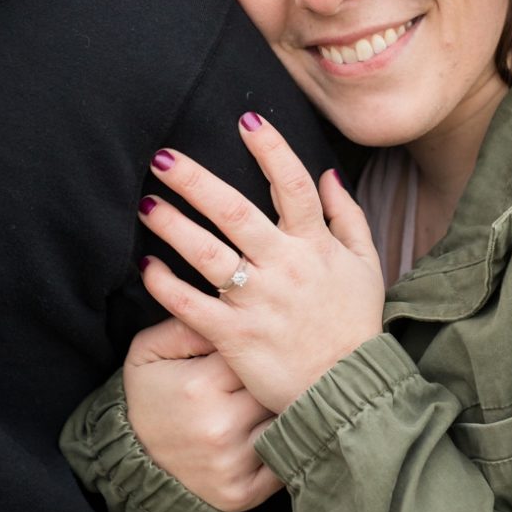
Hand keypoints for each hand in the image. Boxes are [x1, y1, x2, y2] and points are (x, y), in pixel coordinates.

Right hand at [123, 318, 282, 511]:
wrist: (133, 463)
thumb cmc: (148, 399)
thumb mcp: (148, 353)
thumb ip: (183, 325)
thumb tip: (222, 306)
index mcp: (200, 386)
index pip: (251, 351)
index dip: (251, 347)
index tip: (249, 347)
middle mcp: (220, 426)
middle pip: (271, 387)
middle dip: (269, 378)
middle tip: (264, 374)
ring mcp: (234, 462)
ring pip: (281, 423)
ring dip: (278, 412)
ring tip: (270, 402)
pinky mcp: (243, 493)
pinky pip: (282, 464)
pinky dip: (280, 449)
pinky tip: (268, 436)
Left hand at [137, 116, 383, 413]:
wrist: (348, 393)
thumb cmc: (355, 325)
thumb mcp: (366, 265)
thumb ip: (348, 215)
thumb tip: (329, 172)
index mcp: (315, 245)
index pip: (293, 185)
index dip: (271, 149)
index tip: (246, 119)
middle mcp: (284, 267)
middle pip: (235, 212)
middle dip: (196, 181)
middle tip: (161, 157)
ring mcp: (258, 302)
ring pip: (208, 254)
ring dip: (173, 226)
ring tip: (145, 204)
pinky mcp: (235, 336)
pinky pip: (192, 305)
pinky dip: (166, 286)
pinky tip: (146, 267)